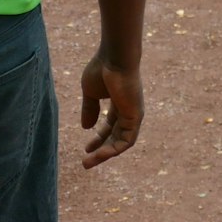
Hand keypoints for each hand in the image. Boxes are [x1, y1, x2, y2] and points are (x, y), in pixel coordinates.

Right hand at [80, 49, 142, 168]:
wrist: (115, 58)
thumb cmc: (102, 69)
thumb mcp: (91, 92)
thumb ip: (89, 109)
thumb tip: (86, 127)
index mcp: (118, 103)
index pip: (110, 126)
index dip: (98, 138)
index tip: (86, 148)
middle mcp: (128, 110)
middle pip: (116, 136)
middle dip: (101, 150)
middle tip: (86, 162)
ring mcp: (133, 114)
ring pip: (121, 142)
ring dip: (105, 154)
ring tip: (89, 163)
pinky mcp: (136, 118)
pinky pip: (126, 141)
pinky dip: (113, 150)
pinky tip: (99, 154)